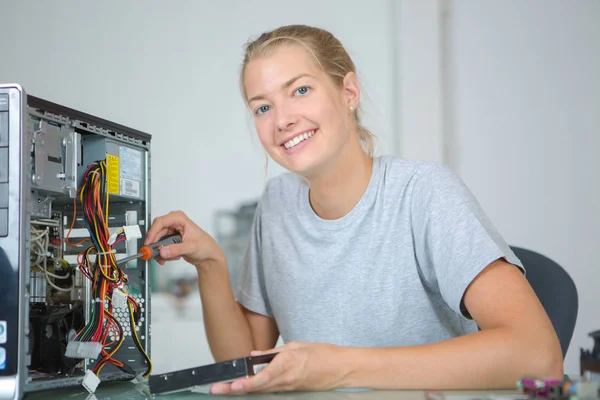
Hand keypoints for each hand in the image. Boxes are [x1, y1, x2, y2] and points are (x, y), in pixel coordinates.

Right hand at [145, 210, 223, 267]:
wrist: (208, 255)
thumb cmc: (205, 246)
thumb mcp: (191, 247)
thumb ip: (176, 249)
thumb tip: (163, 251)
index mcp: (180, 219)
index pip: (161, 222)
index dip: (152, 232)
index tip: (149, 243)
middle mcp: (174, 223)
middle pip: (156, 231)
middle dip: (155, 244)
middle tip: (153, 254)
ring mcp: (171, 231)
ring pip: (157, 240)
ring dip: (159, 251)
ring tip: (166, 258)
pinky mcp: (170, 240)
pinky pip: (160, 246)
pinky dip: (163, 253)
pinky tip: (171, 257)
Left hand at [209, 342, 346, 394]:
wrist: (341, 369)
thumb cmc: (323, 355)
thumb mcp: (296, 346)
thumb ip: (273, 352)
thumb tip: (255, 356)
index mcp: (288, 365)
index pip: (263, 377)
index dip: (246, 383)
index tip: (233, 384)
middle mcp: (286, 380)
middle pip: (256, 388)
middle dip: (235, 389)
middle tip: (217, 390)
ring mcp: (288, 388)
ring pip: (261, 392)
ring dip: (242, 391)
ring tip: (224, 389)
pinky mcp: (290, 391)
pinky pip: (270, 391)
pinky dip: (256, 390)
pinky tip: (244, 388)